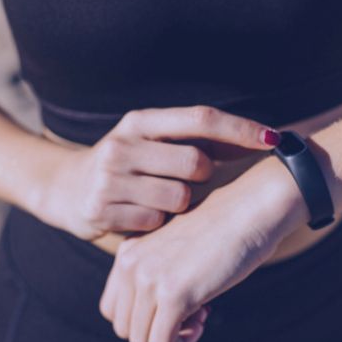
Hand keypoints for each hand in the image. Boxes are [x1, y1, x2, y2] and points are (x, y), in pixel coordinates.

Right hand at [32, 105, 280, 240]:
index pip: (202, 118)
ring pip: (180, 197)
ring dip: (180, 205)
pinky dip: (158, 223)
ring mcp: (110, 175)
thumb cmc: (128, 165)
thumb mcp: (152, 143)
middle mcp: (124, 142)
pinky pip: (157, 222)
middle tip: (184, 181)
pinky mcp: (101, 207)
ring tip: (158, 200)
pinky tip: (140, 215)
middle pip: (196, 162)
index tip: (275, 139)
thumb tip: (263, 139)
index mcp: (142, 121)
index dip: (241, 128)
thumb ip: (195, 141)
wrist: (65, 188)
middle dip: (202, 177)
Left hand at [98, 154, 303, 341]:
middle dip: (156, 330)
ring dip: (171, 338)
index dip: (142, 317)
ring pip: (141, 341)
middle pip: (125, 329)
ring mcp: (149, 279)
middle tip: (190, 311)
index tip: (175, 303)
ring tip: (199, 313)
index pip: (112, 308)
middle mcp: (131, 264)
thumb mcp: (176, 246)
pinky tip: (204, 318)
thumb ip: (156, 271)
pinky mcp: (173, 294)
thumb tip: (153, 319)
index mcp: (128, 252)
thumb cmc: (222, 228)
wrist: (249, 210)